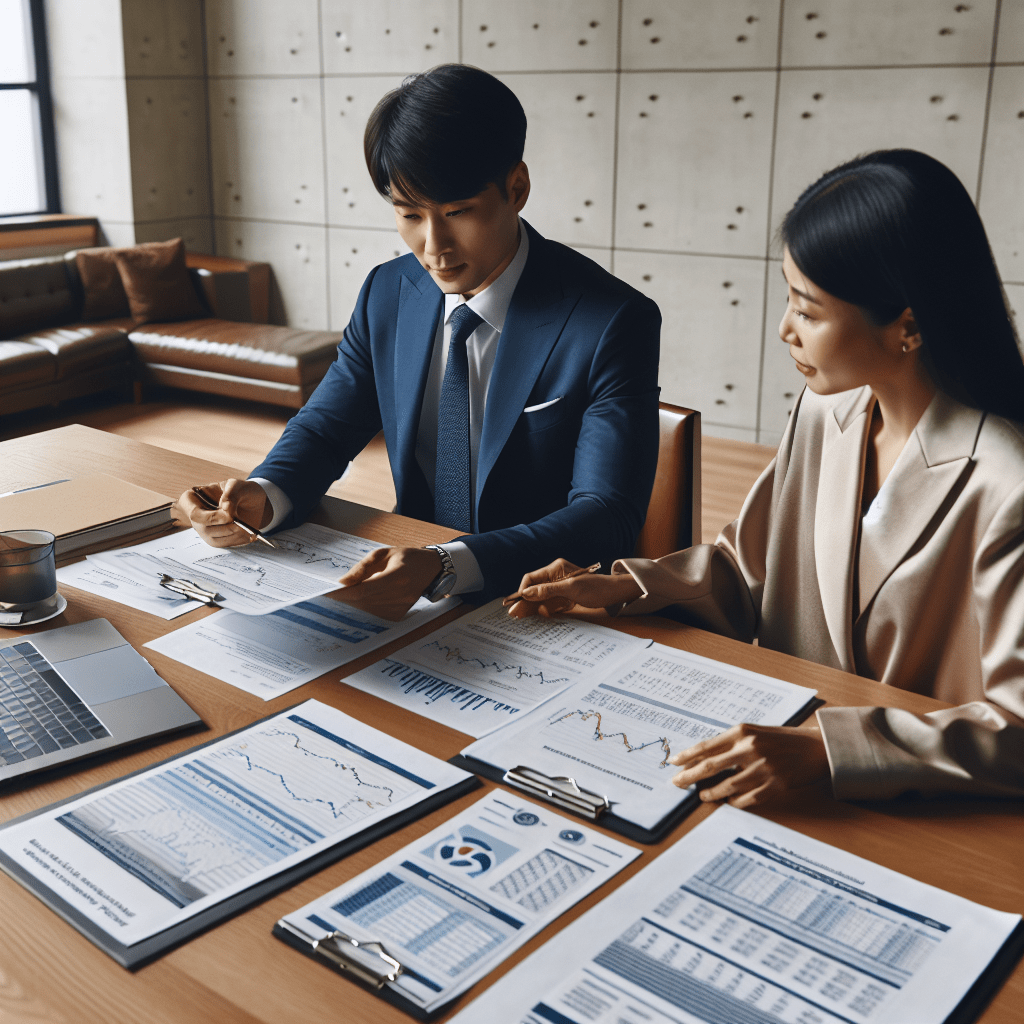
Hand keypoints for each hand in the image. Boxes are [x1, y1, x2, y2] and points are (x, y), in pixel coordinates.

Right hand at [177, 479, 269, 547]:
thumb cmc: (242, 491)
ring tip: (245, 527)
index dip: (210, 517)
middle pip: (202, 527)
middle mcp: (196, 515)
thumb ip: (231, 494)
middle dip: (223, 526)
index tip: (228, 514)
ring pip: (212, 538)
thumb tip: (225, 507)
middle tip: (239, 521)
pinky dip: (235, 540)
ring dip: (231, 534)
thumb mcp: (238, 486)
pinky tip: (247, 534)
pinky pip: (221, 544)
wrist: (254, 503)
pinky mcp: (214, 538)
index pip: (193, 512)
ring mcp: (204, 528)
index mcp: (194, 498)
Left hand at [334, 546, 442, 620]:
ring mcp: (401, 607)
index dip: (344, 593)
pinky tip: (358, 600)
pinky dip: (363, 608)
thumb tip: (343, 582)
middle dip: (344, 598)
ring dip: (352, 604)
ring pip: (367, 610)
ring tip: (340, 597)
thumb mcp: (384, 553)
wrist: (431, 569)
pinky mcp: (399, 615)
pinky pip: (374, 614)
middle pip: (363, 601)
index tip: (327, 592)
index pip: (365, 589)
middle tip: (326, 595)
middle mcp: (400, 594)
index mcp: (397, 575)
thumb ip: (362, 567)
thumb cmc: (406, 557)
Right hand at [506, 558, 641, 617]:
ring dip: (531, 607)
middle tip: (513, 614)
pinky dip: (541, 609)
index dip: (523, 590)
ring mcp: (558, 587)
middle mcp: (554, 576)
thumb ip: (548, 590)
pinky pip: (547, 603)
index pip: (531, 578)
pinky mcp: (562, 596)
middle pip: (533, 588)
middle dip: (524, 601)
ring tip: (519, 618)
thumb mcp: (571, 589)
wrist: (613, 594)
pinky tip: (534, 616)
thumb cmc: (596, 588)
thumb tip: (527, 593)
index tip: (518, 603)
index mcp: (555, 569)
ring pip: (538, 597)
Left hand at [669, 723, 829, 807]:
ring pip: (728, 785)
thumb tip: (703, 758)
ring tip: (702, 795)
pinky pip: (748, 798)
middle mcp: (750, 748)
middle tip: (677, 783)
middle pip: (711, 766)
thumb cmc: (781, 739)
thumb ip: (731, 743)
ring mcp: (763, 768)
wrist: (816, 747)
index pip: (707, 746)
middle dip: (690, 776)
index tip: (673, 763)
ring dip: (711, 792)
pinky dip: (735, 802)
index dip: (687, 756)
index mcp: (742, 732)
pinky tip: (728, 802)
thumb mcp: (754, 732)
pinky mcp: (775, 785)